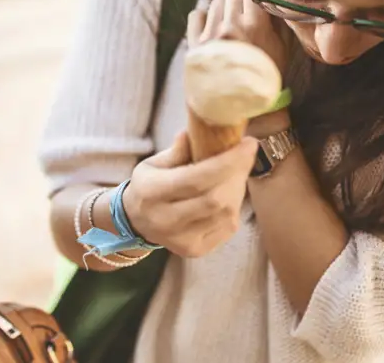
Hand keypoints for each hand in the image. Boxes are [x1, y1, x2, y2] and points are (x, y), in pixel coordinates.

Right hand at [122, 133, 257, 257]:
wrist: (135, 221)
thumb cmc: (149, 185)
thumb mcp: (154, 163)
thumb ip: (177, 151)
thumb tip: (196, 133)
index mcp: (152, 193)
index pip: (196, 179)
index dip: (227, 162)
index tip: (248, 144)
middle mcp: (166, 220)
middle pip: (215, 198)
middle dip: (237, 173)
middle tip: (244, 155)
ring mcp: (182, 240)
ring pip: (226, 213)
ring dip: (237, 189)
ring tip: (234, 173)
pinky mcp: (195, 250)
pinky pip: (227, 227)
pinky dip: (234, 206)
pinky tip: (227, 194)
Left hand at [186, 0, 287, 72]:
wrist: (237, 106)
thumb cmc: (265, 78)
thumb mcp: (283, 50)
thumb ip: (281, 20)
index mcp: (256, 26)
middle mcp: (231, 27)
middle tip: (247, 7)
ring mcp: (210, 35)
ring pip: (217, 1)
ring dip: (225, 7)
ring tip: (231, 24)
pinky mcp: (194, 43)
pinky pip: (197, 14)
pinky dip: (204, 17)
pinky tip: (212, 28)